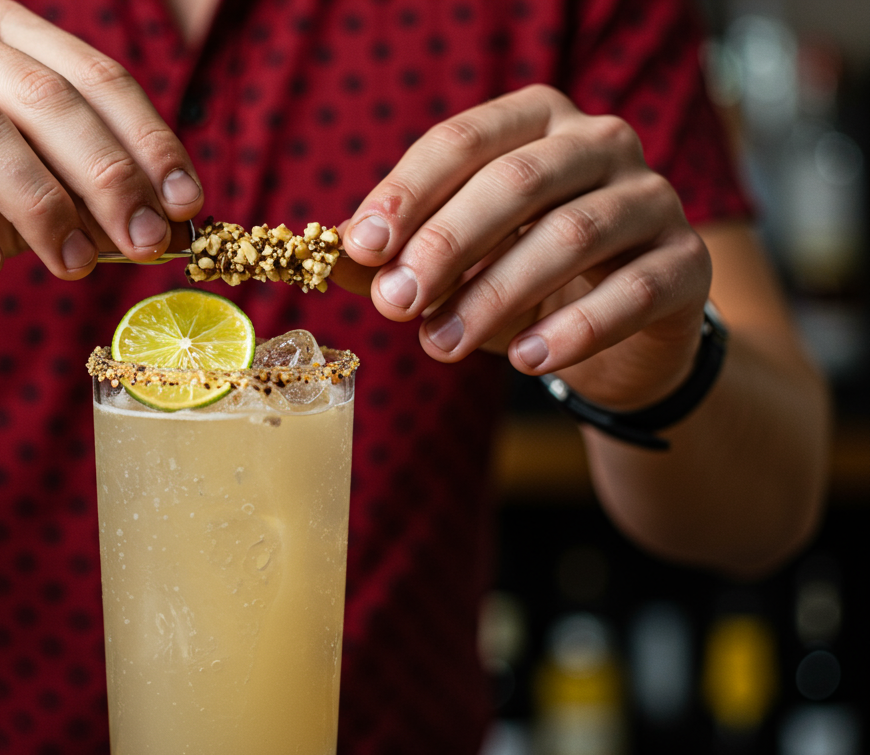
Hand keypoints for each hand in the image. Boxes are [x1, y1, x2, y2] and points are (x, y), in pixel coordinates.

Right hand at [0, 0, 202, 281]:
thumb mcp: (10, 189)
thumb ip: (74, 195)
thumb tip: (157, 231)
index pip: (92, 75)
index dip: (148, 138)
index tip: (186, 204)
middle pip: (44, 97)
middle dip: (106, 176)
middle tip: (143, 244)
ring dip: (38, 206)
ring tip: (72, 265)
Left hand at [331, 84, 710, 410]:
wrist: (624, 335)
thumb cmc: (526, 283)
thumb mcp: (457, 267)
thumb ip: (399, 260)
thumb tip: (336, 266)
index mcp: (535, 123)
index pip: (463, 141)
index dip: (409, 192)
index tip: (362, 247)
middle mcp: (600, 142)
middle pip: (517, 180)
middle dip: (447, 244)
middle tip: (397, 304)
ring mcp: (653, 199)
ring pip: (572, 235)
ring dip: (497, 295)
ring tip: (442, 345)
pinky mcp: (689, 263)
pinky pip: (634, 291)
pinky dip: (574, 329)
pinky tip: (527, 360)